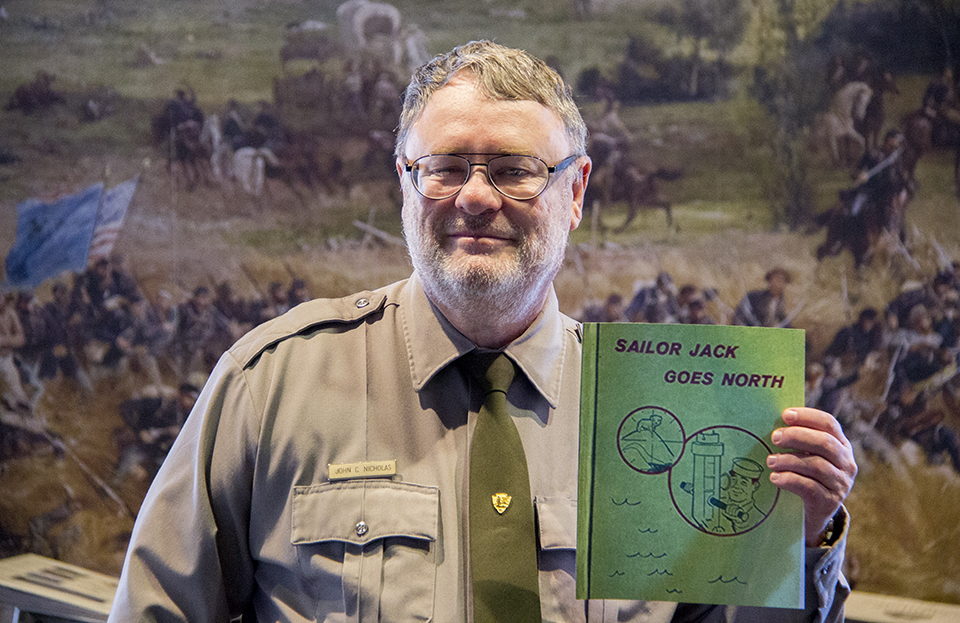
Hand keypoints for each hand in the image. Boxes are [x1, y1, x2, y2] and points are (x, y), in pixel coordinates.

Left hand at [767, 407, 856, 545]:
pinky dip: (789, 480)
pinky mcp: (830, 502)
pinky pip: (809, 487)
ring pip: (816, 465)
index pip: (829, 424)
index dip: (808, 416)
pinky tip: (774, 478)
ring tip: (770, 460)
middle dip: (797, 436)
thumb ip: (798, 440)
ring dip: (789, 460)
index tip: (785, 415)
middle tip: (774, 437)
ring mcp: (841, 483)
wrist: (812, 514)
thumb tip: (774, 422)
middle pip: (824, 443)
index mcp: (841, 445)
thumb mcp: (807, 456)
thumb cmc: (805, 476)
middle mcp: (846, 463)